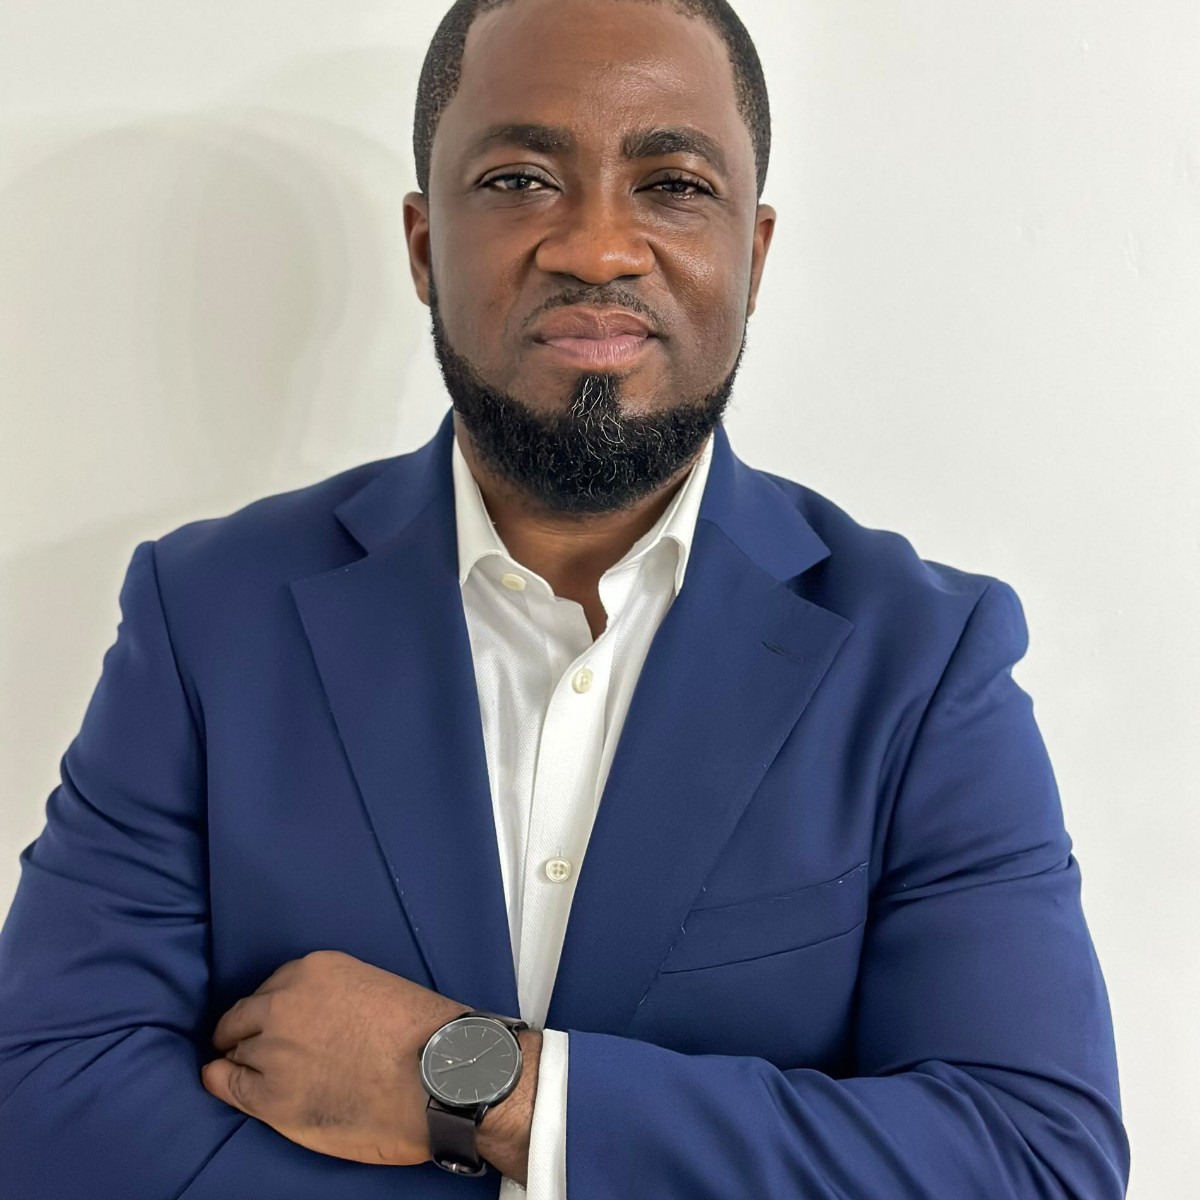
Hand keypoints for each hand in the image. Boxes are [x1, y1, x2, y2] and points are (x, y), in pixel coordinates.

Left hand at [200, 949, 471, 1165]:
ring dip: (246, 1061)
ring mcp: (273, 1050)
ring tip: (258, 1075)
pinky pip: (225, 1084)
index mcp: (314, 969)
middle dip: (249, 1032)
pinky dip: (222, 1082)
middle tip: (261, 1050)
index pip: (272, 987)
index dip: (277, 1010)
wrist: (440, 1076)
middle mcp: (284, 1002)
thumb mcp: (375, 987)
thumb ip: (336, 997)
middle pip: (244, 1015)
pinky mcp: (271, 1098)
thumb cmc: (422, 1034)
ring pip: (236, 1050)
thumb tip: (322, 1020)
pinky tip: (223, 1082)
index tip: (283, 1024)